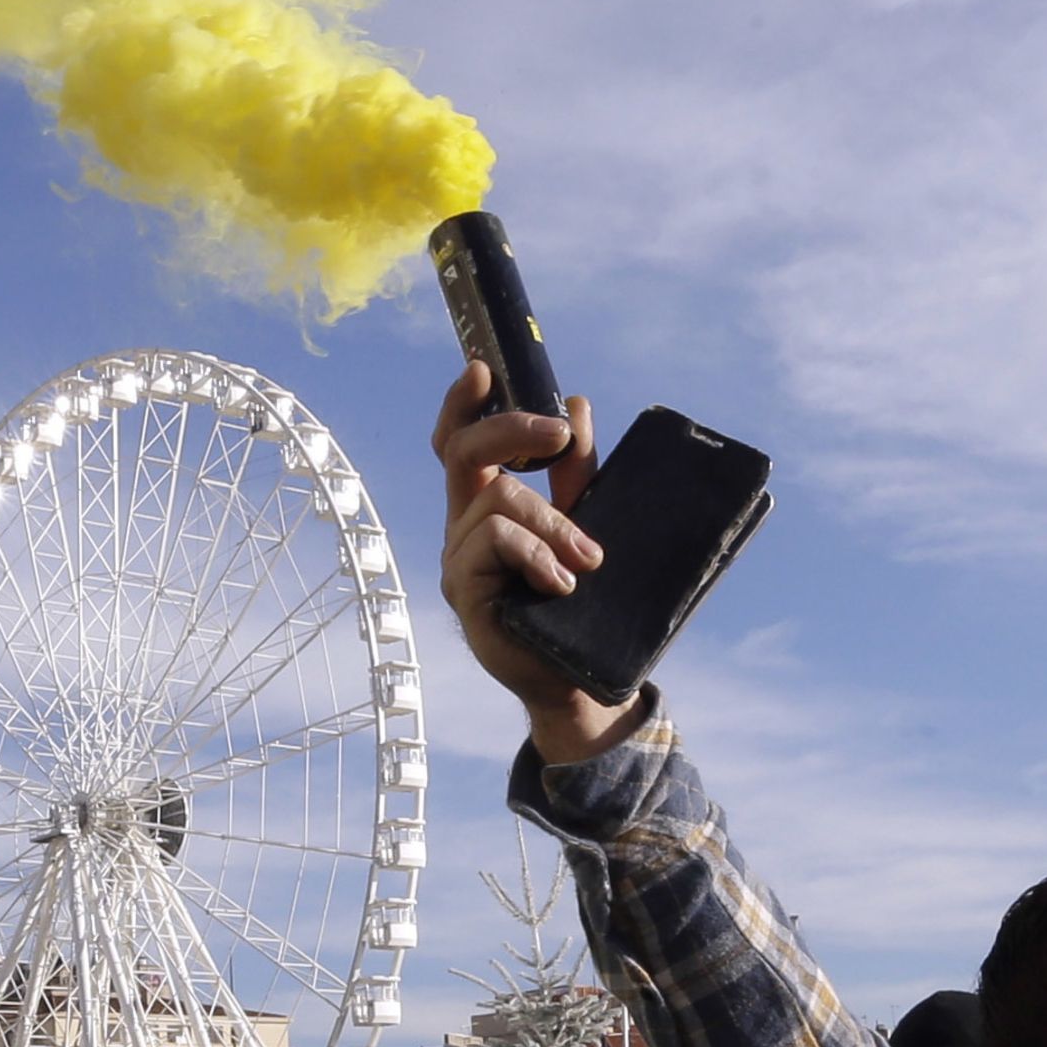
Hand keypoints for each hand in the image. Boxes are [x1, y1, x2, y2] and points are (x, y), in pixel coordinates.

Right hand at [431, 359, 638, 763]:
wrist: (573, 675)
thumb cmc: (575, 600)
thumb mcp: (583, 521)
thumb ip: (577, 469)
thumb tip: (577, 405)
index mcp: (484, 504)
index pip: (459, 444)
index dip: (463, 405)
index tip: (482, 370)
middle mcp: (462, 525)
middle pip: (463, 453)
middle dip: (512, 430)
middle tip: (557, 435)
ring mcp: (459, 559)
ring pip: (500, 498)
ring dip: (554, 521)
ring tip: (588, 560)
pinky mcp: (464, 591)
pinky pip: (497, 540)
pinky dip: (537, 553)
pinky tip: (562, 583)